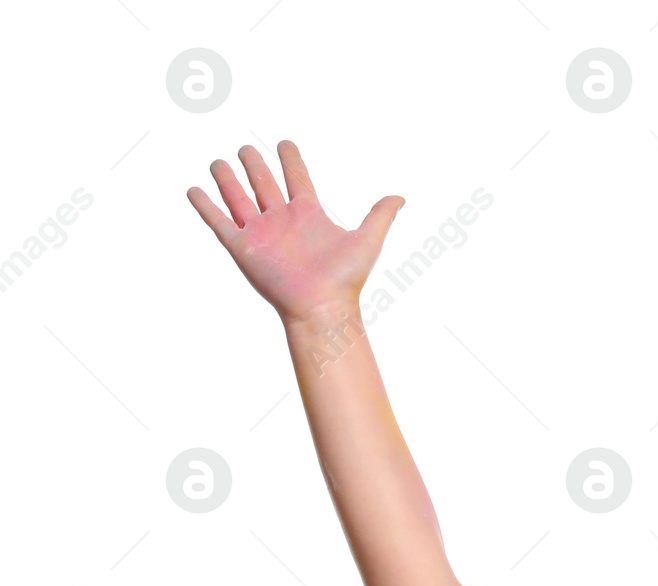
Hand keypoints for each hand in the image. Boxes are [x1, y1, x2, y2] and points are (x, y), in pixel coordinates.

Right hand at [187, 141, 404, 326]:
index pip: (296, 177)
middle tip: (247, 148)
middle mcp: (281, 219)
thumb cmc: (346, 278)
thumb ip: (380, 215)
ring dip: (227, 178)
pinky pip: (218, 221)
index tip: (285, 143)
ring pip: (237, 196)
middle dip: (254, 163)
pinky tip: (194, 189)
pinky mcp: (241, 247)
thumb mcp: (367, 240)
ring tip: (219, 162)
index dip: (290, 159)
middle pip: (263, 182)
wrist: (322, 306)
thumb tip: (400, 196)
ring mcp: (260, 232)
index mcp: (308, 213)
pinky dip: (204, 205)